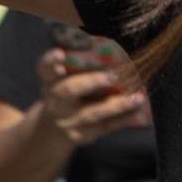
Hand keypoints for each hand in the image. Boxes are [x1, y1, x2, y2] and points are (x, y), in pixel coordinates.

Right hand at [30, 55, 148, 144]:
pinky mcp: (81, 136)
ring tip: (137, 97)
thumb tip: (111, 46)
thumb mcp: (61, 79)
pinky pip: (104, 127)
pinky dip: (122, 119)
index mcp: (48, 81)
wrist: (52, 131)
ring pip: (92, 113)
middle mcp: (55, 101)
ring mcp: (67, 121)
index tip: (61, 54)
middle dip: (91, 82)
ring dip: (117, 105)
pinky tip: (137, 110)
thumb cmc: (65, 94)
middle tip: (113, 76)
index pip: (45, 68)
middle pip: (69, 90)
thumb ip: (77, 65)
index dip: (52, 61)